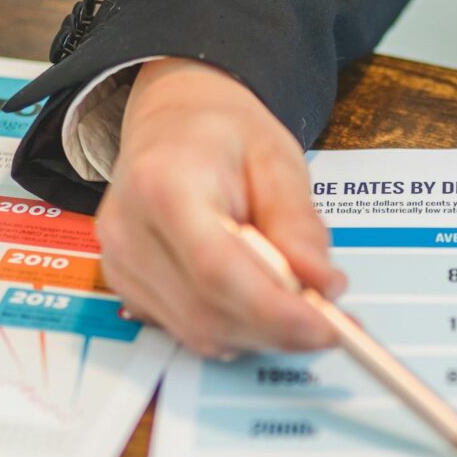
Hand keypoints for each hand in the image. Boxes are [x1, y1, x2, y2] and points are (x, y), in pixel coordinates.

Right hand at [95, 58, 345, 356]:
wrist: (172, 121)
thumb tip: (324, 284)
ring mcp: (121, 263)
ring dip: (263, 334)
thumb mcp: (277, 159)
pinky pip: (190, 330)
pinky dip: (238, 329)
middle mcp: (129, 230)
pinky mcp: (128, 287)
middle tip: (335, 325)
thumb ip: (298, 224)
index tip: (326, 327)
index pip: (217, 268)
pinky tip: (265, 306)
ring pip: (201, 331)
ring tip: (307, 310)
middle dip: (279, 329)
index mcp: (165, 183)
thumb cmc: (222, 135)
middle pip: (209, 310)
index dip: (275, 310)